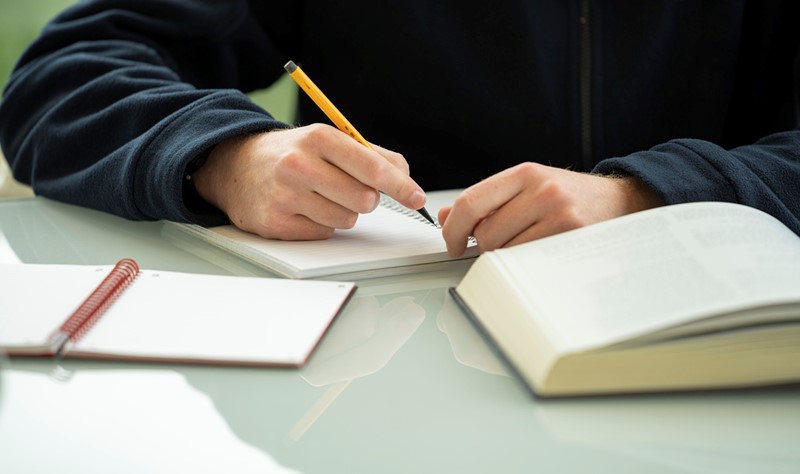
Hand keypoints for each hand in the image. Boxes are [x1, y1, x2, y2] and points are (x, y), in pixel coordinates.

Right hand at [191, 124, 426, 239]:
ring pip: (346, 219)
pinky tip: (303, 208)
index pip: (371, 166)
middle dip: (365, 198)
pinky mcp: (276, 223)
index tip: (416, 196)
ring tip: (319, 195)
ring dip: (341, 211)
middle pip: (364, 199)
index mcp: (318, 138)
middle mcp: (299, 164)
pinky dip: (320, 224)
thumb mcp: (328, 141)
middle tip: (347, 188)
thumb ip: (371, 155)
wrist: (236, 166)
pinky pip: (323, 232)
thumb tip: (404, 175)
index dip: (399, 185)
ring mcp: (285, 196)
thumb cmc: (293, 154)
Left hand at [438, 162, 662, 255]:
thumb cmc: (569, 197)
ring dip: (506, 257)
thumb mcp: (527, 187)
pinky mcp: (573, 238)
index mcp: (525, 173)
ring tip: (525, 244)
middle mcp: (542, 190)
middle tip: (497, 245)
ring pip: (505, 252)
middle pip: (485, 233)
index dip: (453, 229)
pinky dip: (525, 265)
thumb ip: (486, 201)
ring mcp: (560, 214)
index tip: (452, 243)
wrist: (621, 202)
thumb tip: (445, 218)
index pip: (470, 202)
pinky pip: (529, 262)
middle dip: (483, 246)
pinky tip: (537, 254)